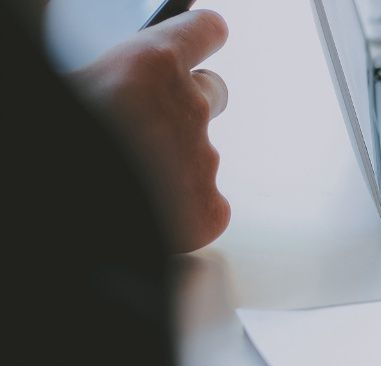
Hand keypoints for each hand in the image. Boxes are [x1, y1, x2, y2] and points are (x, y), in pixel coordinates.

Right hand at [72, 10, 232, 252]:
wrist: (66, 205)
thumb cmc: (64, 133)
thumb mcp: (75, 88)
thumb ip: (111, 80)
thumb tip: (126, 86)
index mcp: (148, 65)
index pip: (203, 31)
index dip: (200, 37)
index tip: (202, 38)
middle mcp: (188, 107)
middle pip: (212, 92)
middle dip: (185, 105)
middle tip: (147, 126)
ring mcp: (203, 161)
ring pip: (200, 154)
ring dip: (172, 163)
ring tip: (127, 180)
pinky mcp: (208, 211)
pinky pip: (207, 204)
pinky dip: (183, 210)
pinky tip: (147, 215)